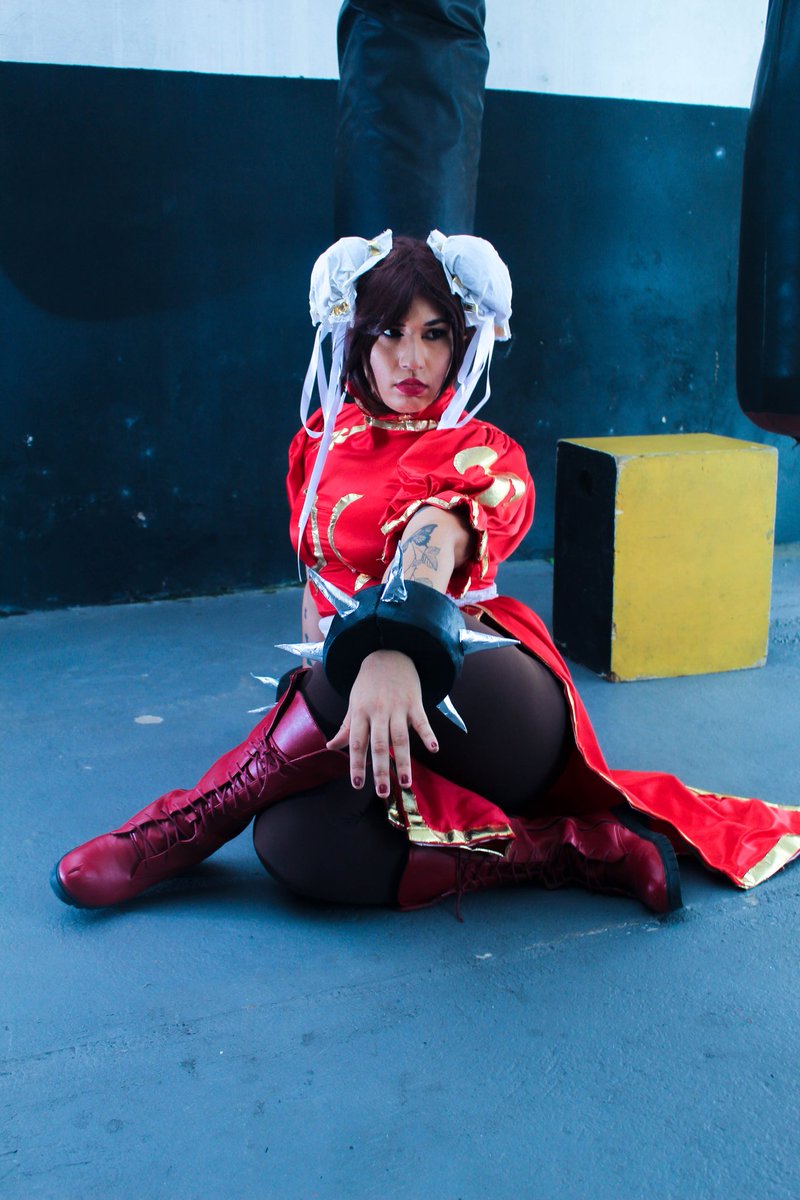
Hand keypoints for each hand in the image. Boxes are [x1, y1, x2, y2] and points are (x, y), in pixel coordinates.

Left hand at [326, 650, 438, 795]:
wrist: (387, 652)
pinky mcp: (414, 702)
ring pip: (400, 737)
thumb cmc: (368, 682)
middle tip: (383, 791)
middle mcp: (377, 711)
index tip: (357, 784)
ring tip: (405, 782)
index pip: (357, 742)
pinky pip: (421, 720)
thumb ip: (346, 726)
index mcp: (360, 712)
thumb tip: (331, 747)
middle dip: (380, 769)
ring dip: (403, 760)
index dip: (357, 764)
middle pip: (378, 744)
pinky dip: (427, 734)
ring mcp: (397, 707)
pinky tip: (434, 748)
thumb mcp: (353, 702)